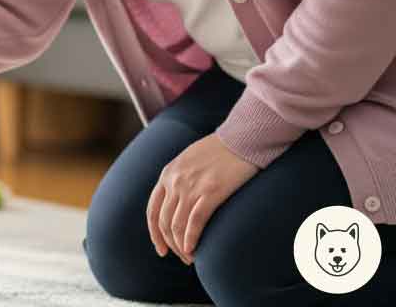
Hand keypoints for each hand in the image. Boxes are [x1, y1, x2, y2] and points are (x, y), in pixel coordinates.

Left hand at [147, 134, 259, 264]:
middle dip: (170, 243)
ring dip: (182, 246)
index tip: (161, 248)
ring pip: (177, 225)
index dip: (155, 232)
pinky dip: (192, 240)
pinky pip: (194, 223)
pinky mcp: (211, 193)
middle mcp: (174, 181)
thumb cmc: (221, 150)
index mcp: (167, 174)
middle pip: (164, 221)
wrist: (242, 138)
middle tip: (182, 257)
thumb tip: (179, 200)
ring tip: (190, 257)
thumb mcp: (189, 160)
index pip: (153, 209)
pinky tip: (194, 251)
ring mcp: (191, 187)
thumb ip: (180, 178)